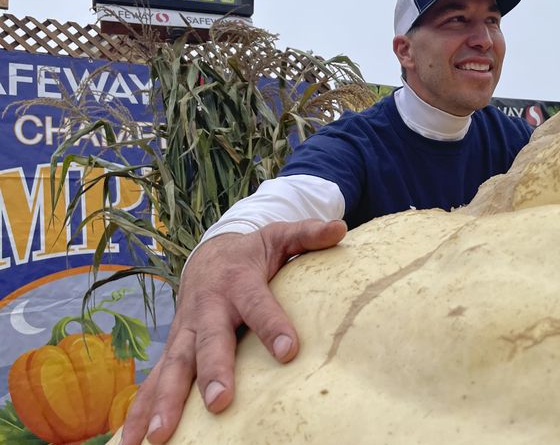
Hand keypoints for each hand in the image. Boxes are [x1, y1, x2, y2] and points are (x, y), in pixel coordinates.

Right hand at [120, 219, 346, 443]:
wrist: (208, 256)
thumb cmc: (252, 253)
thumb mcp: (279, 237)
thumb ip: (307, 235)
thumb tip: (339, 227)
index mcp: (238, 282)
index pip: (258, 305)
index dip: (273, 326)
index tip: (289, 351)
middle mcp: (207, 309)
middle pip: (209, 343)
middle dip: (212, 372)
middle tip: (219, 403)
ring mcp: (184, 332)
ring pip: (173, 368)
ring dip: (164, 402)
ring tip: (158, 437)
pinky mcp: (173, 350)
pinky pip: (153, 382)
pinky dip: (138, 411)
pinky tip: (129, 443)